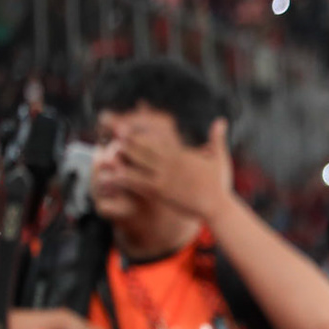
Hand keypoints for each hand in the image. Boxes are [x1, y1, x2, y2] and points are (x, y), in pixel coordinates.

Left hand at [113, 113, 233, 222]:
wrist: (217, 206)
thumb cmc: (220, 184)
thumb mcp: (220, 158)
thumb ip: (217, 139)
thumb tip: (222, 121)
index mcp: (181, 154)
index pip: (157, 140)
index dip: (141, 134)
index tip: (127, 128)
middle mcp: (170, 163)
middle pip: (144, 148)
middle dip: (128, 140)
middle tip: (111, 133)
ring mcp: (164, 177)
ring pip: (138, 163)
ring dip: (122, 157)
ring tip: (106, 153)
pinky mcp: (160, 191)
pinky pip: (137, 183)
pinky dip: (123, 178)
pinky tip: (110, 176)